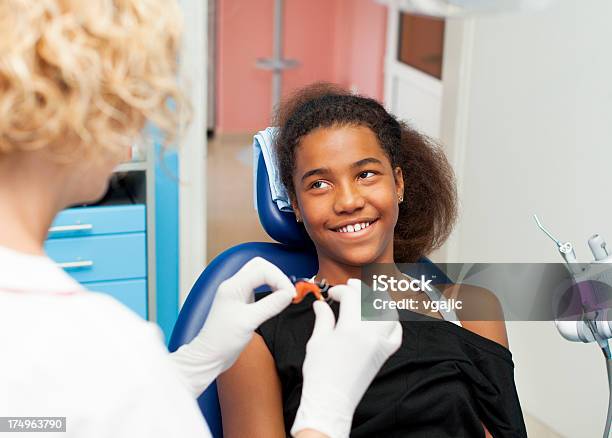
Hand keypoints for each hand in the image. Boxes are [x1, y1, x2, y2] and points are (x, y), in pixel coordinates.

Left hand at [170, 257, 294, 396]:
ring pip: (259, 275)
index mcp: (233, 286)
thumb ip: (270, 305)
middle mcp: (234, 286)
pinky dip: (270, 289)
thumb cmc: (222, 340)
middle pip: (260, 266)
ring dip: (274, 281)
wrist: (210, 355)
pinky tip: (276, 300)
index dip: (279, 279)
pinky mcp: (241, 301)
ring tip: (284, 295)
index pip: (262, 270)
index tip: (291, 294)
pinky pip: (258, 287)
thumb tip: (288, 294)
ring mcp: (237, 293)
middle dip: (277, 275)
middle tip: (288, 291)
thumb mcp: (249, 322)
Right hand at [291, 279, 401, 437]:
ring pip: (389, 313)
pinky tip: (383, 318)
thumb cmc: (320, 373)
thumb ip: (323, 318)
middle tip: (350, 286)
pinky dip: (392, 322)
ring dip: (380, 301)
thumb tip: (321, 304)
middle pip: (372, 300)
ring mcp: (381, 344)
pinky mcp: (385, 355)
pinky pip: (396, 334)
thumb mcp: (317, 341)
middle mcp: (370, 333)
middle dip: (361, 289)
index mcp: (351, 328)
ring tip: (369, 296)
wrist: (331, 401)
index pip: (352, 296)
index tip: (332, 293)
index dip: (341, 290)